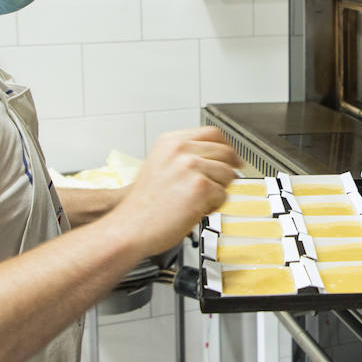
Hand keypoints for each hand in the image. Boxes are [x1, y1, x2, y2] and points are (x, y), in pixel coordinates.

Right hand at [106, 127, 239, 256]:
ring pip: (228, 175)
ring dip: (218, 191)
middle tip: (215, 187)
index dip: (226, 147)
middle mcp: (180, 150)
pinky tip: (195, 210)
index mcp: (170, 142)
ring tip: (196, 201)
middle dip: (225, 172)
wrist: (130, 228)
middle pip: (225, 153)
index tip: (231, 159)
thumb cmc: (144, 205)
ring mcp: (191, 167)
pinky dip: (213, 207)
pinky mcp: (200, 187)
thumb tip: (216, 158)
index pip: (213, 133)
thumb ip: (185, 157)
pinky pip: (223, 195)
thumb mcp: (160, 166)